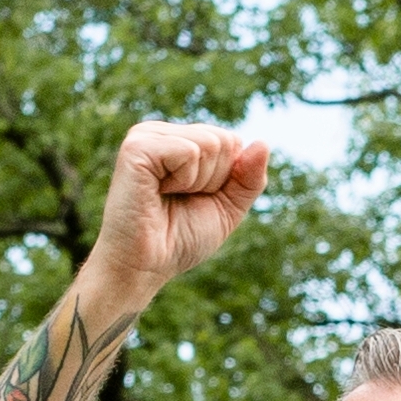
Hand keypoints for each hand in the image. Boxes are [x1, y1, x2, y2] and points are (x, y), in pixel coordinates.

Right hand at [81, 123, 275, 317]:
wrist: (144, 267)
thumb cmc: (179, 240)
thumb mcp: (227, 208)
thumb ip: (249, 178)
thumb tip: (264, 142)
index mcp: (178, 140)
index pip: (232, 141)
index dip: (224, 179)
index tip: (193, 199)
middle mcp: (161, 132)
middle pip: (224, 139)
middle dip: (213, 180)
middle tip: (179, 200)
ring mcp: (146, 136)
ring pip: (210, 143)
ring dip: (198, 182)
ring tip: (167, 197)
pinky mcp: (137, 147)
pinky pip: (189, 152)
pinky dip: (184, 180)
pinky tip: (158, 192)